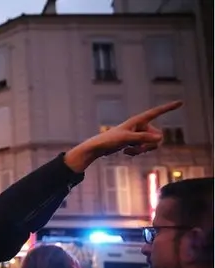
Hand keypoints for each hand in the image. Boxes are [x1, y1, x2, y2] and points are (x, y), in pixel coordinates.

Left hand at [64, 101, 182, 171]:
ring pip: (152, 144)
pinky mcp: (135, 142)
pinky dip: (137, 152)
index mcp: (138, 120)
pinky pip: (145, 149)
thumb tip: (159, 138)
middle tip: (135, 148)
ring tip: (128, 150)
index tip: (181, 102)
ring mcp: (138, 134)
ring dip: (142, 150)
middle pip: (157, 136)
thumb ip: (142, 138)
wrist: (99, 148)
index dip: (168, 107)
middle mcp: (140, 126)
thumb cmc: (109, 140)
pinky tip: (126, 152)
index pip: (156, 112)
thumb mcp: (126, 139)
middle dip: (149, 145)